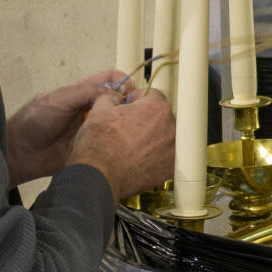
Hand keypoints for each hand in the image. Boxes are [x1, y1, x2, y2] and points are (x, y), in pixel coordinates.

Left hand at [6, 71, 138, 183]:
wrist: (20, 153)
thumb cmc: (34, 121)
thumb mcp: (58, 99)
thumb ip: (85, 91)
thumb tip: (115, 92)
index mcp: (84, 91)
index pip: (112, 80)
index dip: (124, 82)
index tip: (129, 91)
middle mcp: (92, 108)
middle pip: (120, 100)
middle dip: (131, 103)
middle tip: (134, 112)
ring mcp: (94, 128)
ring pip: (119, 122)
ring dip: (127, 123)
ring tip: (131, 128)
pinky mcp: (94, 147)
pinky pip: (112, 143)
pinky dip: (121, 142)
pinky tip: (123, 144)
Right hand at [67, 82, 176, 202]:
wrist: (99, 176)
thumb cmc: (99, 146)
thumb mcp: (99, 110)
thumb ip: (112, 97)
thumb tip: (115, 97)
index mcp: (156, 108)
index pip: (153, 95)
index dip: (138, 100)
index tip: (130, 107)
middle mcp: (170, 127)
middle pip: (160, 117)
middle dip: (146, 120)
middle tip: (128, 129)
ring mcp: (172, 150)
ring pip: (163, 137)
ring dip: (152, 139)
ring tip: (132, 146)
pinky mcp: (169, 169)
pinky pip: (165, 157)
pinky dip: (155, 157)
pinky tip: (138, 160)